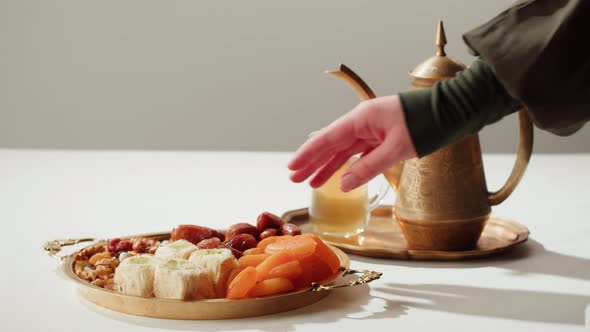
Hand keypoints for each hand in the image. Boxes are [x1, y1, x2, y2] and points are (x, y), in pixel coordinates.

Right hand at [288, 95, 416, 191]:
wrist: (451, 112)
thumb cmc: (425, 124)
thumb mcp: (396, 149)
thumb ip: (368, 168)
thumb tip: (343, 185)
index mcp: (361, 119)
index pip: (326, 138)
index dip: (307, 154)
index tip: (292, 167)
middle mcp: (363, 122)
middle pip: (331, 144)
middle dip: (312, 162)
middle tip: (295, 178)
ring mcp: (372, 129)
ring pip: (344, 150)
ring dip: (328, 166)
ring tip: (312, 182)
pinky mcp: (382, 137)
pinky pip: (359, 153)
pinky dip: (348, 165)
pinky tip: (340, 177)